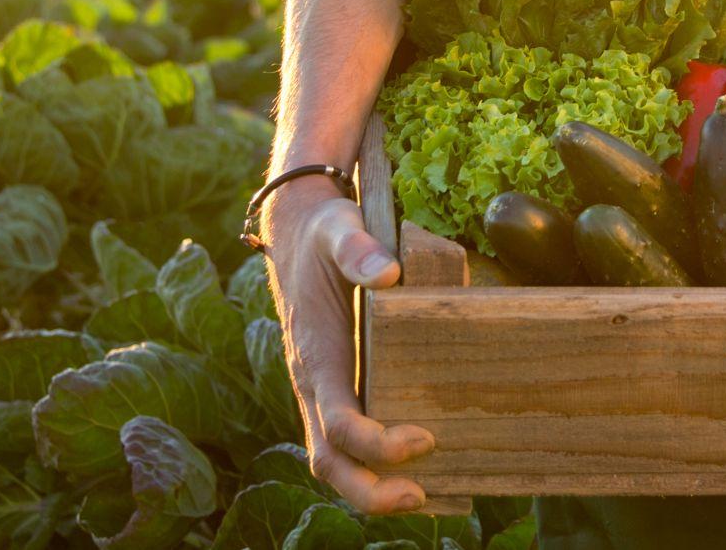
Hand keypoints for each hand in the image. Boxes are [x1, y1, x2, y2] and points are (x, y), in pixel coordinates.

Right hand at [263, 181, 434, 513]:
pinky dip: (376, 467)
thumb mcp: (340, 228)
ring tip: (427, 497)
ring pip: (335, 459)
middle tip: (421, 497)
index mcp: (317, 354)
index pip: (337, 422)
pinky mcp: (337, 388)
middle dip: (369, 491)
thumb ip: (358, 249)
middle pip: (329, 460)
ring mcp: (323, 391)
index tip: (423, 438)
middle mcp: (315, 382)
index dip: (376, 444)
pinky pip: (348, 442)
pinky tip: (421, 471)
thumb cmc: (326, 234)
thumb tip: (387, 274)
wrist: (299, 232)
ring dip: (373, 489)